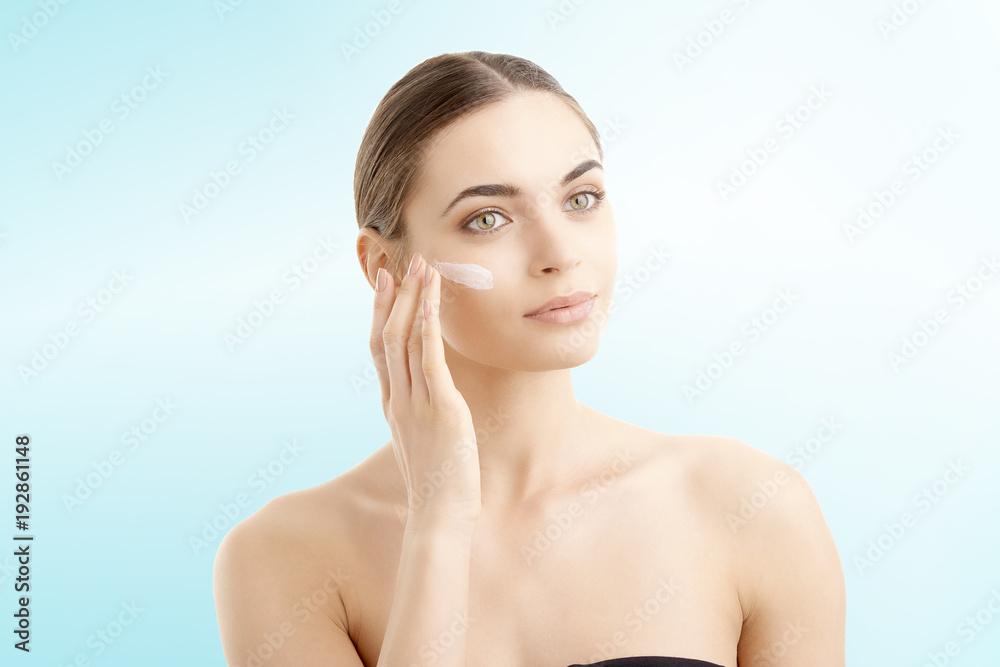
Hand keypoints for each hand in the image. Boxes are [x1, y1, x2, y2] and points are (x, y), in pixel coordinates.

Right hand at [369, 252, 481, 523]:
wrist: (439, 518)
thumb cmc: (439, 488)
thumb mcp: (427, 446)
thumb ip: (426, 421)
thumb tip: (438, 407)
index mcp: (393, 408)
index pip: (381, 351)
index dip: (383, 314)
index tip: (388, 286)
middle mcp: (397, 400)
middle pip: (388, 336)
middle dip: (395, 297)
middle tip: (401, 263)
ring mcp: (414, 403)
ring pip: (405, 340)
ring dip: (413, 299)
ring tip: (421, 267)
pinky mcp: (440, 409)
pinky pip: (429, 357)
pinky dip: (428, 324)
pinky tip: (432, 299)